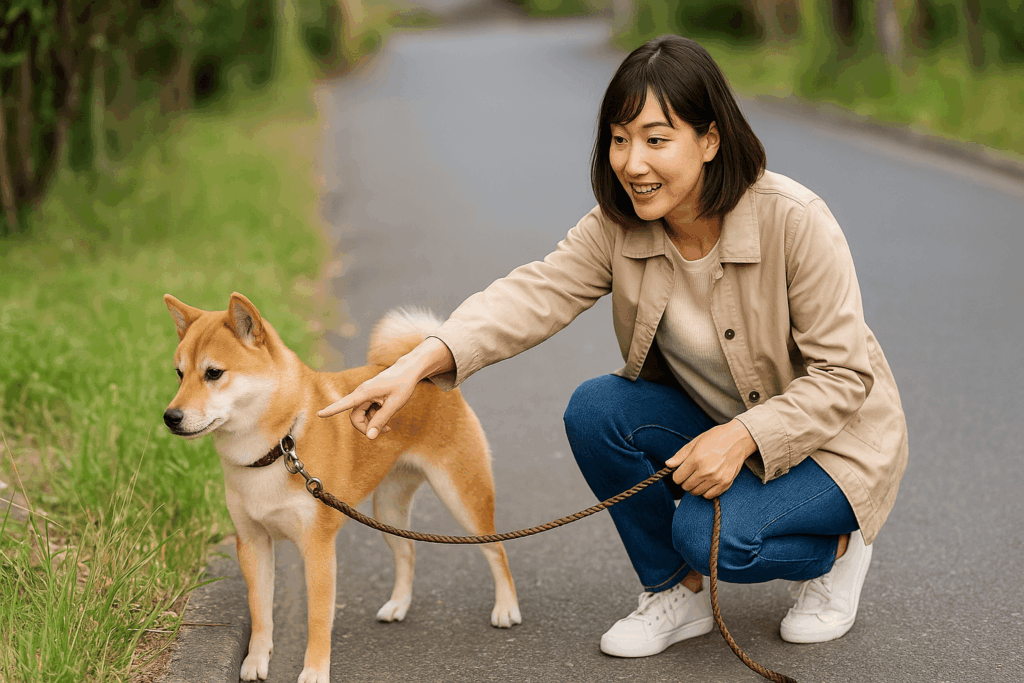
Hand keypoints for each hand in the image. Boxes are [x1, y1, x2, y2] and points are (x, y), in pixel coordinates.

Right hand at [317, 337, 454, 438]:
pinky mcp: (368, 397)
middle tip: (386, 430)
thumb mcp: (395, 405)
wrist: (407, 370)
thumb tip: (369, 437)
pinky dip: (375, 418)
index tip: (319, 414)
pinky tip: (387, 417)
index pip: (346, 403)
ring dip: (373, 423)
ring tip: (390, 424)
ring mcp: (364, 395)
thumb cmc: (403, 385)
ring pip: (361, 416)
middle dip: (367, 427)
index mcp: (366, 392)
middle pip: (356, 417)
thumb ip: (381, 420)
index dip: (332, 410)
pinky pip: (367, 412)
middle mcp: (361, 393)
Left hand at [666, 419, 756, 498]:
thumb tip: (668, 464)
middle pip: (686, 487)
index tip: (681, 471)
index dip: (677, 475)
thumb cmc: (716, 438)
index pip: (677, 478)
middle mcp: (706, 471)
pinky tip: (707, 482)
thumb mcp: (695, 442)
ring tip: (699, 477)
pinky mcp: (726, 483)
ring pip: (696, 492)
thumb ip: (680, 455)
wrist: (739, 438)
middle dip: (685, 481)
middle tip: (690, 474)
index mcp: (696, 459)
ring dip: (694, 487)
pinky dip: (706, 491)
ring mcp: (717, 478)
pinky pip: (709, 495)